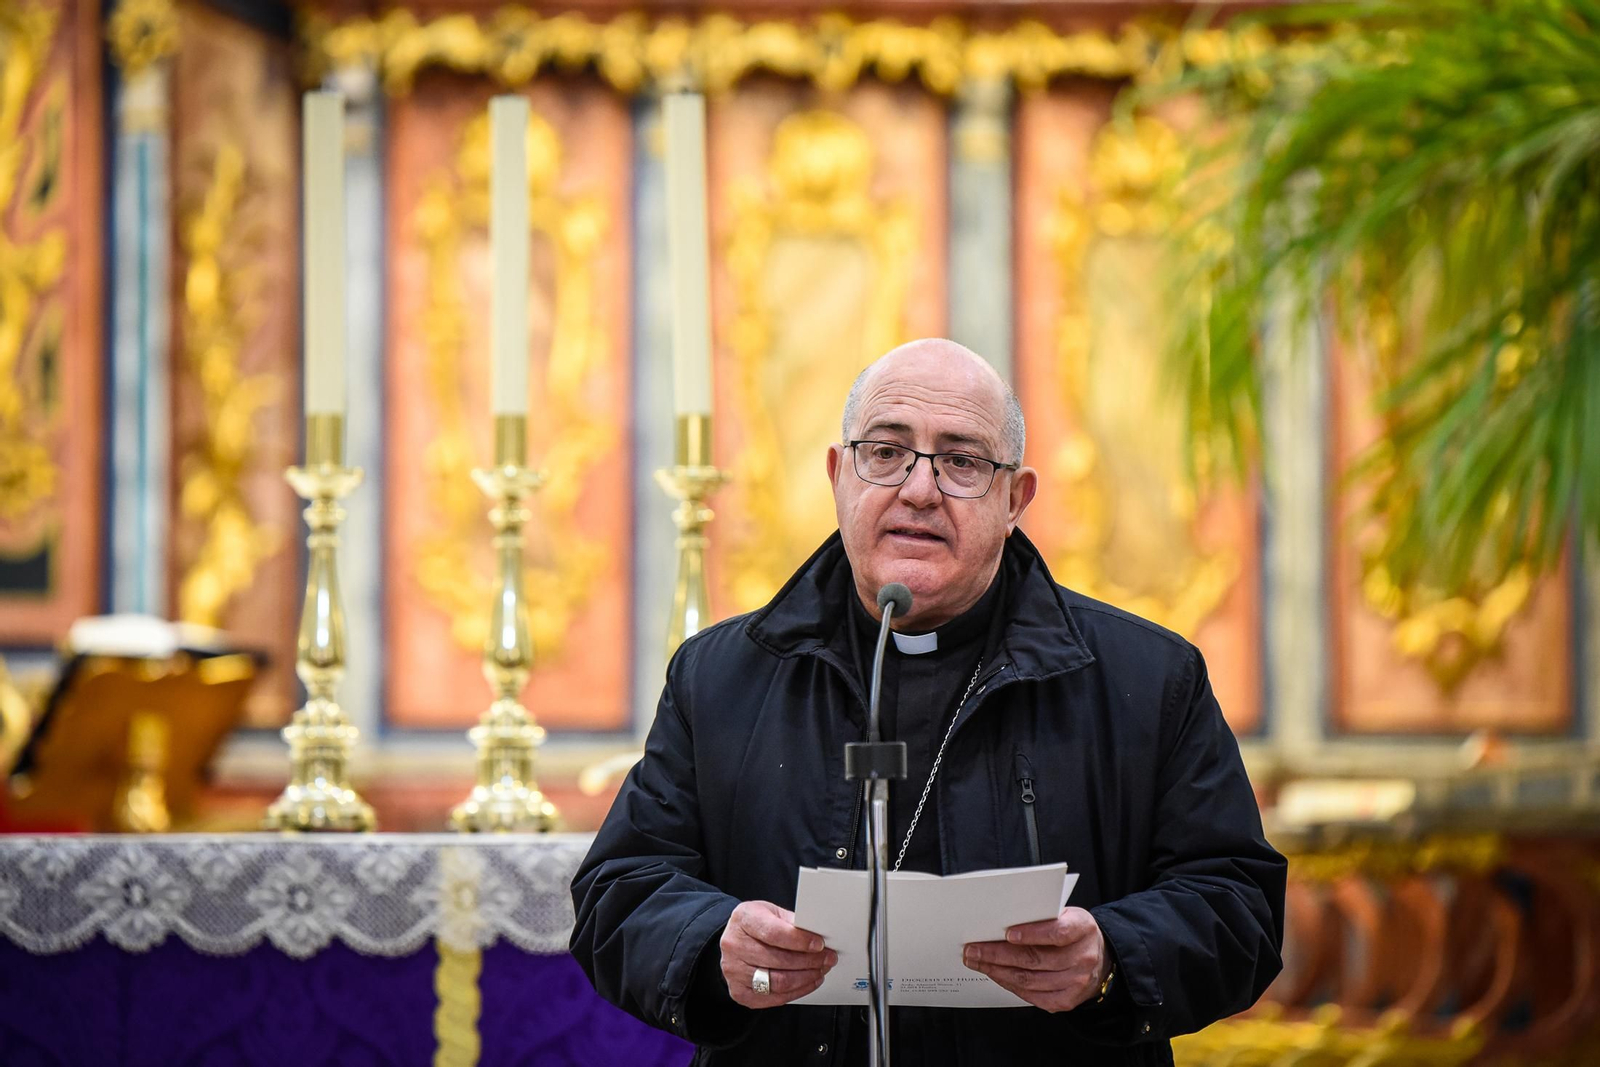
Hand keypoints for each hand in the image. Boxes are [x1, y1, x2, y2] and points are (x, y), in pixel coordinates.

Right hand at [720, 900, 837, 1008]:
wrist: (734, 940)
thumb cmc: (755, 925)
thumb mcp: (772, 912)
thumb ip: (792, 922)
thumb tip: (818, 935)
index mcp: (743, 919)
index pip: (774, 933)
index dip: (800, 941)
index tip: (819, 944)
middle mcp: (734, 945)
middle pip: (778, 959)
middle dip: (809, 961)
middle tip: (828, 958)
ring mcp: (734, 971)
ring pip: (778, 982)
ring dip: (806, 978)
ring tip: (820, 971)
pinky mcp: (739, 992)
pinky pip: (773, 998)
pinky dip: (796, 992)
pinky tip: (808, 982)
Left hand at [961, 906, 1107, 1012]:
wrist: (1099, 958)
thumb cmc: (1073, 931)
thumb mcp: (1065, 914)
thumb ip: (1042, 915)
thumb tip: (1002, 918)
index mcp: (1083, 929)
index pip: (1057, 932)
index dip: (1032, 934)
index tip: (1007, 933)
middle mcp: (1083, 957)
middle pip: (1036, 959)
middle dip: (998, 954)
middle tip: (973, 950)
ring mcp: (1076, 982)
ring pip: (1029, 979)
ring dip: (998, 971)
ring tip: (978, 962)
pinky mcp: (1066, 1000)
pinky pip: (1032, 995)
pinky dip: (1010, 985)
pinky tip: (996, 975)